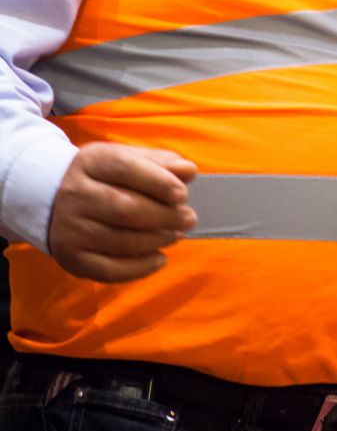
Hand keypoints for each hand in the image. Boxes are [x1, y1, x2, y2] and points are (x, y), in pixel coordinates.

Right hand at [49, 141, 197, 282]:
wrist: (52, 198)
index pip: (126, 168)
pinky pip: (109, 270)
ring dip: (156, 240)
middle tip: (188, 218)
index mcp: (91, 162)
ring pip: (120, 240)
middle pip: (125, 208)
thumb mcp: (127, 159)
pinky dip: (140, 268)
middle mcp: (75, 195)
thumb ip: (159, 163)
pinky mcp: (71, 258)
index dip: (157, 181)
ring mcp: (71, 229)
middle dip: (163, 216)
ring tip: (176, 235)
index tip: (182, 193)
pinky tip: (160, 259)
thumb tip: (189, 171)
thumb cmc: (104, 177)